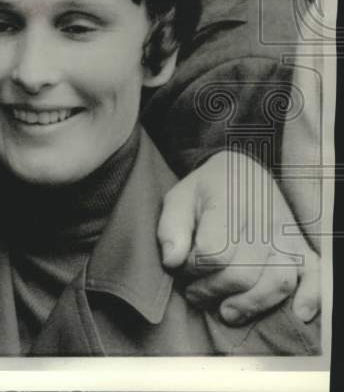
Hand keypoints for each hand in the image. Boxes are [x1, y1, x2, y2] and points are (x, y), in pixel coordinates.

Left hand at [156, 151, 319, 324]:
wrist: (240, 172)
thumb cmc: (205, 191)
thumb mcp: (178, 199)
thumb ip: (171, 229)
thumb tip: (171, 261)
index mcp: (229, 204)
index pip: (213, 252)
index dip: (193, 268)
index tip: (181, 267)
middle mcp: (263, 221)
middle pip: (242, 274)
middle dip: (212, 290)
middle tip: (194, 293)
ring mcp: (286, 236)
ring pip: (277, 282)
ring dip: (249, 303)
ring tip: (226, 312)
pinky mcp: (302, 248)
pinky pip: (316, 275)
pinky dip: (312, 297)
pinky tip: (299, 314)